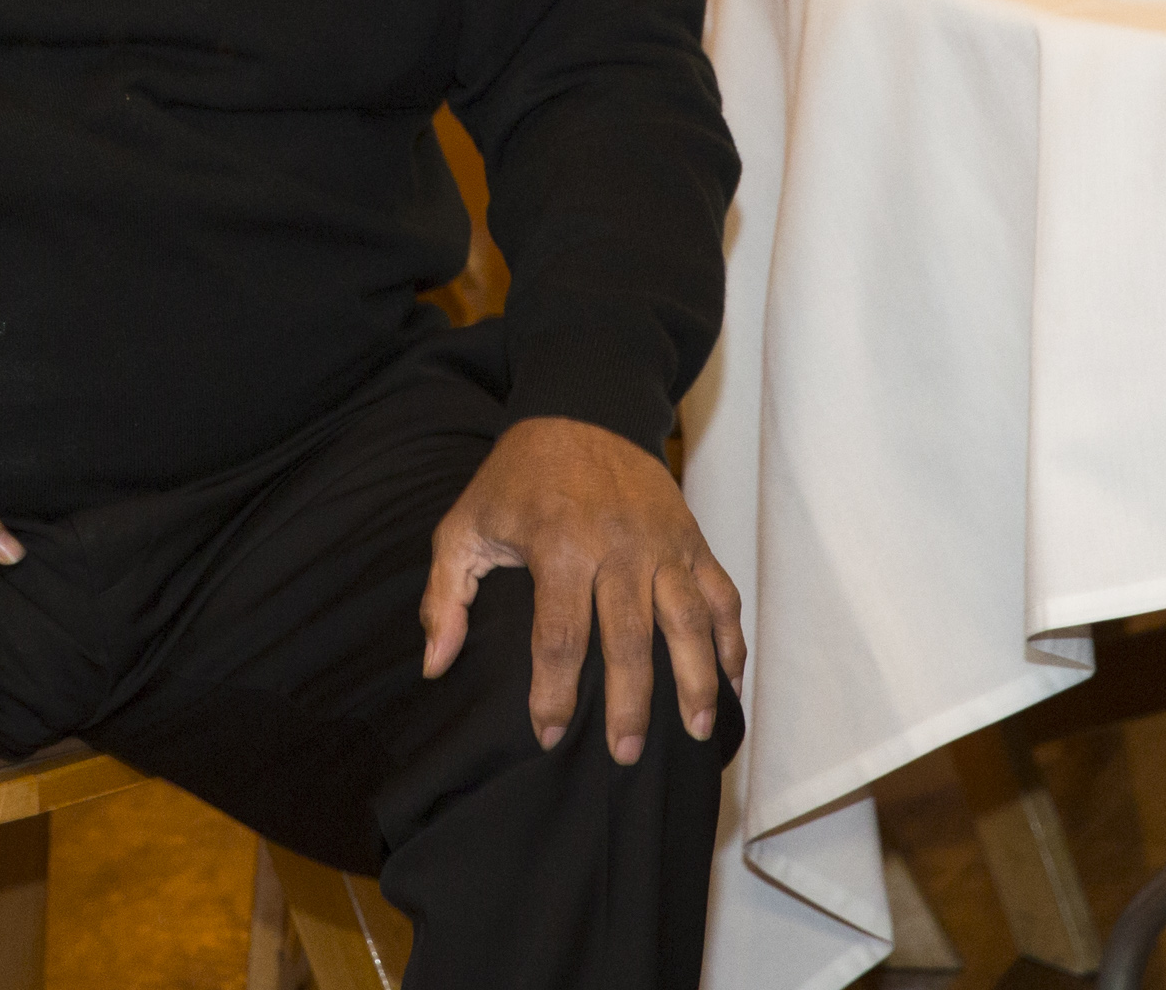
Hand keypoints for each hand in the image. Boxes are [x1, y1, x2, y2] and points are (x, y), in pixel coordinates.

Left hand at [422, 416, 743, 765]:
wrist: (581, 410)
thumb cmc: (516, 478)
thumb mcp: (464, 525)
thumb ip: (446, 596)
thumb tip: (434, 664)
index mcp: (559, 546)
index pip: (559, 637)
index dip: (554, 694)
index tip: (549, 735)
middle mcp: (618, 547)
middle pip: (630, 640)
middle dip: (631, 705)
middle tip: (626, 755)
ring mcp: (662, 542)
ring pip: (689, 621)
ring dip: (696, 680)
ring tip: (696, 732)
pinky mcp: (691, 538)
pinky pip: (721, 595)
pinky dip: (731, 640)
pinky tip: (731, 682)